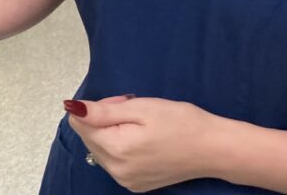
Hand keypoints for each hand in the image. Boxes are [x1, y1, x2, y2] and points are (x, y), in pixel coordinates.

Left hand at [66, 95, 221, 191]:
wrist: (214, 149)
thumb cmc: (181, 123)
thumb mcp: (140, 108)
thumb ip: (102, 111)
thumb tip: (71, 108)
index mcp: (115, 149)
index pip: (80, 123)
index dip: (97, 107)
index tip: (121, 102)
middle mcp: (116, 170)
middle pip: (89, 136)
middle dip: (103, 119)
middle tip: (132, 109)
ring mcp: (125, 180)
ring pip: (100, 149)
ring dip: (112, 133)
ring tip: (141, 125)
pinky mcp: (135, 185)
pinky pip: (114, 161)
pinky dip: (121, 147)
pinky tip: (143, 140)